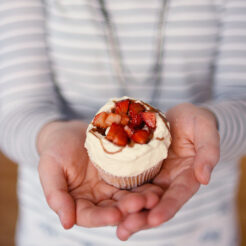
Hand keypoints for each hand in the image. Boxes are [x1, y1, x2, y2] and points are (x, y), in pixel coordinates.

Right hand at [37, 121, 161, 228]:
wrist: (69, 132)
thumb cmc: (55, 149)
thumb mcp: (50, 169)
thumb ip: (56, 195)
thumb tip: (66, 223)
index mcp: (78, 202)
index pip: (90, 216)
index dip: (102, 217)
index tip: (116, 214)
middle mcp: (98, 198)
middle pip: (114, 208)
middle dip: (129, 208)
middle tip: (143, 203)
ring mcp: (112, 186)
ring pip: (128, 196)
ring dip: (142, 198)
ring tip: (155, 196)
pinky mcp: (123, 173)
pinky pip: (135, 179)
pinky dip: (145, 182)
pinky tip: (156, 181)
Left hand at [116, 103, 219, 239]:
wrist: (180, 115)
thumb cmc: (196, 121)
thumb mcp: (206, 131)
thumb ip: (208, 153)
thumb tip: (204, 178)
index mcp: (186, 176)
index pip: (178, 196)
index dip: (167, 208)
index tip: (154, 219)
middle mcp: (169, 180)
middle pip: (156, 203)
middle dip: (142, 218)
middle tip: (125, 230)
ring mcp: (153, 174)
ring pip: (141, 197)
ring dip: (129, 212)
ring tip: (116, 226)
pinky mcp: (140, 166)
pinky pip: (130, 181)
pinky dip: (121, 193)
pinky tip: (107, 202)